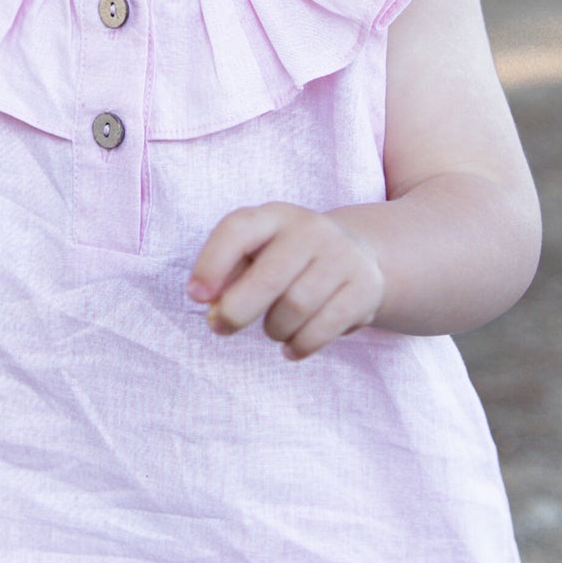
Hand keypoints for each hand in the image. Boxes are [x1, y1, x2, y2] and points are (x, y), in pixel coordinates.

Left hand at [186, 202, 385, 359]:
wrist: (357, 256)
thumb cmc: (287, 261)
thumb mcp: (257, 254)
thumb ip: (229, 275)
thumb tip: (212, 305)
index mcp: (274, 216)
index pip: (238, 229)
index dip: (212, 263)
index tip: (196, 297)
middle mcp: (311, 229)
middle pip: (270, 277)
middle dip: (237, 311)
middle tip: (221, 328)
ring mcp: (342, 256)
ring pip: (296, 307)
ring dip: (274, 329)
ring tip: (273, 329)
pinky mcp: (365, 287)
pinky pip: (324, 329)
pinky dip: (300, 345)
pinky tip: (292, 346)